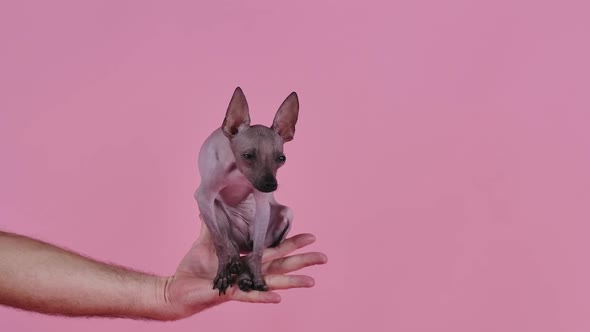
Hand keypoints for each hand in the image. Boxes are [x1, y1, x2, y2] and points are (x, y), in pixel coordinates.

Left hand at [161, 221, 327, 318]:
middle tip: (324, 257)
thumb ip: (213, 225)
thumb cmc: (194, 268)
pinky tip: (279, 299)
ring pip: (272, 282)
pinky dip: (264, 297)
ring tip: (311, 281)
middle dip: (302, 260)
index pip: (275, 250)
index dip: (293, 243)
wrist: (177, 288)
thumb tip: (213, 204)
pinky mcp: (229, 293)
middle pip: (281, 264)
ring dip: (292, 281)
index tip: (311, 236)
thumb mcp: (207, 241)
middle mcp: (250, 273)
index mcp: (248, 260)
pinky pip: (249, 296)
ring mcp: (242, 284)